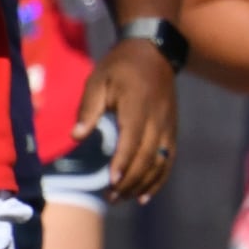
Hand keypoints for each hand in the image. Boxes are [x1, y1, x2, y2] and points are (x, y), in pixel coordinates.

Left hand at [87, 37, 180, 200]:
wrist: (152, 50)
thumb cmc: (119, 66)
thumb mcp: (97, 80)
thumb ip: (88, 109)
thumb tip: (76, 136)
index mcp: (137, 105)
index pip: (132, 140)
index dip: (122, 163)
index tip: (110, 182)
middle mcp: (157, 118)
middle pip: (147, 157)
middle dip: (129, 180)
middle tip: (110, 197)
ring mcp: (168, 125)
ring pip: (160, 162)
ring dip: (142, 184)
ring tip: (123, 198)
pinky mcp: (172, 129)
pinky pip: (168, 159)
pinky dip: (159, 179)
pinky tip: (144, 195)